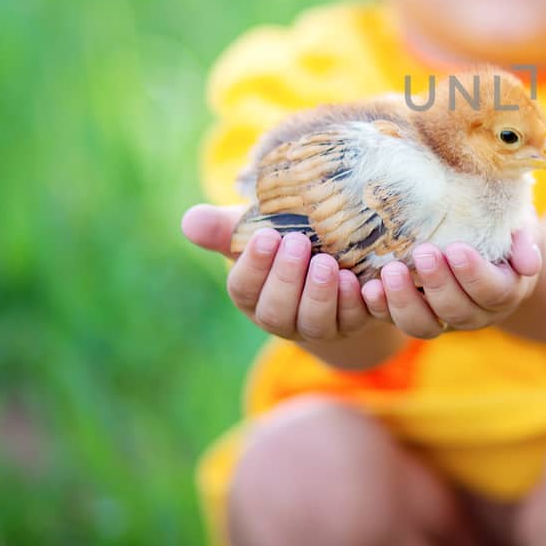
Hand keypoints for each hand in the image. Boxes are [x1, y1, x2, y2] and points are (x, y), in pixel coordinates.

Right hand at [181, 204, 371, 342]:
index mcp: (253, 295)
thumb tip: (189, 220)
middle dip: (286, 278)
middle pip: (276, 311)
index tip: (266, 236)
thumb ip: (226, 228)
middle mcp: (281, 317)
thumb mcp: (261, 230)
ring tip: (327, 263)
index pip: (244, 288)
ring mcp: (316, 325)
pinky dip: (352, 303)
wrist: (342, 262)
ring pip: (313, 322)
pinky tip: (355, 281)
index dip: (254, 265)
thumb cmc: (290, 242)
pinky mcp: (351, 324)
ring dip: (319, 294)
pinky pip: (351, 322)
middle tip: (298, 243)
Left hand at [361, 211, 543, 339]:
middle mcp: (476, 313)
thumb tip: (530, 263)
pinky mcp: (415, 314)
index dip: (475, 275)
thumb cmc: (505, 227)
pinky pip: (395, 321)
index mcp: (506, 290)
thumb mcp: (523, 225)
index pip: (493, 291)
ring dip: (405, 302)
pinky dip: (380, 308)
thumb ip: (527, 239)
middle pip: (457, 312)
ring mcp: (443, 318)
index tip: (457, 249)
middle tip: (423, 252)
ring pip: (424, 327)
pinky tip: (368, 288)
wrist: (483, 245)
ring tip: (390, 272)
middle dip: (438, 284)